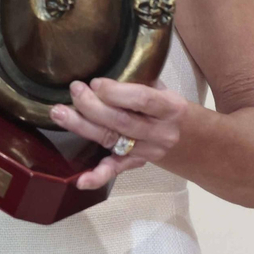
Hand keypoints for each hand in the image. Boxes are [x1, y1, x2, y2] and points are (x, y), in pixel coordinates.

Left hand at [48, 77, 190, 190]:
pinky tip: (80, 180)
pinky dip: (97, 176)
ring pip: (111, 140)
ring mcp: (148, 152)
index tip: (95, 82)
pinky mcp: (137, 164)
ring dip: (82, 127)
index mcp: (170, 108)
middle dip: (92, 106)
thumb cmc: (171, 107)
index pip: (142, 100)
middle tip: (74, 90)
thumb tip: (103, 74)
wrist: (194, 140)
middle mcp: (159, 132)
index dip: (115, 91)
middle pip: (121, 121)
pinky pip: (116, 170)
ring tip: (59, 113)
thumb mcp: (164, 89)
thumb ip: (138, 82)